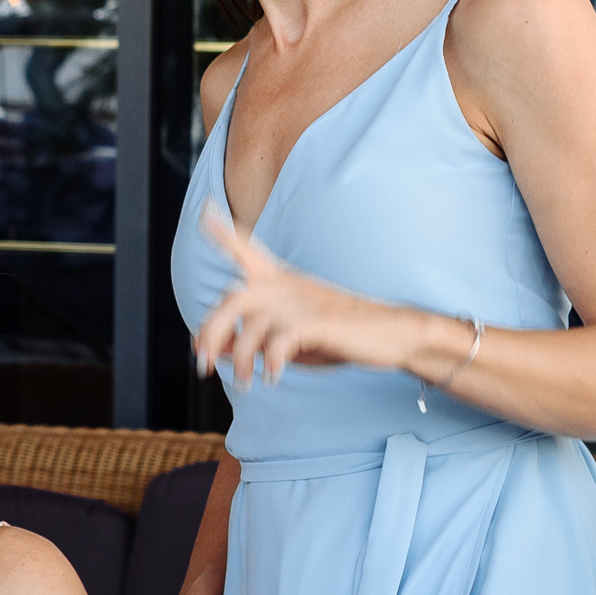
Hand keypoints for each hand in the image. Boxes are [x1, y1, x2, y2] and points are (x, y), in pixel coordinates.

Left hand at [195, 204, 424, 385]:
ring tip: (245, 384)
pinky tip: (272, 379)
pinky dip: (269, 364)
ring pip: (249, 325)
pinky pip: (278, 342)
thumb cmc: (338, 334)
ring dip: (240, 359)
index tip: (204, 210)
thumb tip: (215, 349)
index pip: (245, 248)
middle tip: (202, 367)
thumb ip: (251, 342)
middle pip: (231, 299)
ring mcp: (301, 301)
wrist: (393, 333)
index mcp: (280, 280)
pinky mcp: (317, 321)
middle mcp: (286, 285)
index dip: (223, 231)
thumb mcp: (290, 339)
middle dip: (209, 333)